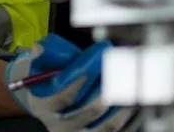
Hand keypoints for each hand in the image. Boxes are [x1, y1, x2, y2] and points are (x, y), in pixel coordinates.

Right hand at [5, 34, 137, 131]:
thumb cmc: (46, 84)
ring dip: (122, 110)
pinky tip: (138, 107)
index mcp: (44, 107)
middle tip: (118, 79)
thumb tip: (40, 48)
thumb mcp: (35, 71)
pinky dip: (130, 121)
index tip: (89, 71)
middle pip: (87, 114)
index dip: (77, 85)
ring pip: (105, 127)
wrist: (47, 106)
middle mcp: (60, 125)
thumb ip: (38, 58)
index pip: (62, 99)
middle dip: (105, 96)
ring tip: (131, 92)